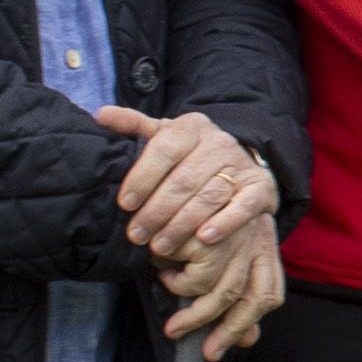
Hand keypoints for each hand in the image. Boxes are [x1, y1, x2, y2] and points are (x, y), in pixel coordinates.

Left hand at [96, 102, 275, 266]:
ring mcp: (241, 164)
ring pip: (209, 197)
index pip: (165, 148)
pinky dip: (224, 223)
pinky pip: (243, 206)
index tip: (124, 204)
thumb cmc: (189, 154)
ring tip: (159, 246)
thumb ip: (134, 125)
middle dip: (156, 211)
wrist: (239, 159)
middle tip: (136, 235)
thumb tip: (101, 115)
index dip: (142, 177)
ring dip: (181, 224)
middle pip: (184, 179)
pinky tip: (204, 238)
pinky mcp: (261, 187)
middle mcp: (219, 142)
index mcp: (192, 126)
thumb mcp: (163, 135)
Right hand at [152, 212, 284, 358]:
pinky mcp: (214, 232)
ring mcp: (240, 235)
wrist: (174, 162)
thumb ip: (229, 296)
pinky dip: (177, 279)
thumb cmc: (189, 217)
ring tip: (166, 289)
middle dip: (219, 327)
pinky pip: (197, 276)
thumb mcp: (208, 254)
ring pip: (222, 291)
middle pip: (251, 297)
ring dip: (193, 309)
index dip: (245, 324)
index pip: (268, 292)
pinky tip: (162, 264)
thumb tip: (248, 340)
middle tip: (179, 334)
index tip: (215, 350)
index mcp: (261, 244)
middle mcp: (257, 238)